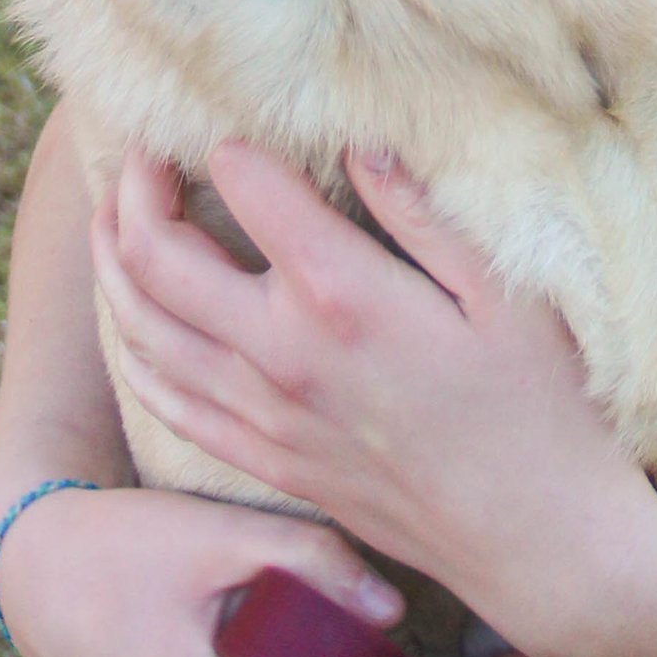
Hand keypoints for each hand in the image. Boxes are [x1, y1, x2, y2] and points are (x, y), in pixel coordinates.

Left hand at [95, 144, 656, 656]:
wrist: (536, 540)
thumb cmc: (544, 407)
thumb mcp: (508, 291)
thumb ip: (423, 213)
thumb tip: (358, 142)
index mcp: (342, 294)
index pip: (245, 186)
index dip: (226, 139)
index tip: (224, 116)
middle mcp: (283, 353)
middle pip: (158, 257)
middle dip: (135, 190)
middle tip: (144, 153)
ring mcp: (266, 414)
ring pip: (143, 329)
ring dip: (113, 263)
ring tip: (113, 217)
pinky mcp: (268, 461)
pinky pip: (167, 401)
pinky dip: (134, 350)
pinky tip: (135, 322)